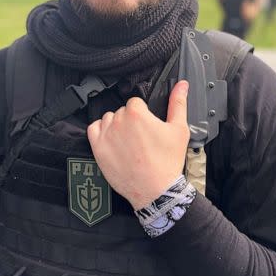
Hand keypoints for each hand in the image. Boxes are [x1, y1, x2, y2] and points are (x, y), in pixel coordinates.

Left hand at [87, 80, 189, 209]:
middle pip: (122, 111)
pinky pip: (93, 129)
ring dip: (116, 125)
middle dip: (131, 120)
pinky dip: (101, 131)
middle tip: (141, 137)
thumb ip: (178, 103)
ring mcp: (106, 135)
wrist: (155, 190)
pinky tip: (113, 140)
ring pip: (108, 119)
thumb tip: (181, 85)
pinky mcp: (98, 149)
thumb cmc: (168, 161)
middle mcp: (118, 121)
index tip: (148, 125)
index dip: (144, 113)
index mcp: (136, 113)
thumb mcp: (179, 129)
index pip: (136, 102)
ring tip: (128, 141)